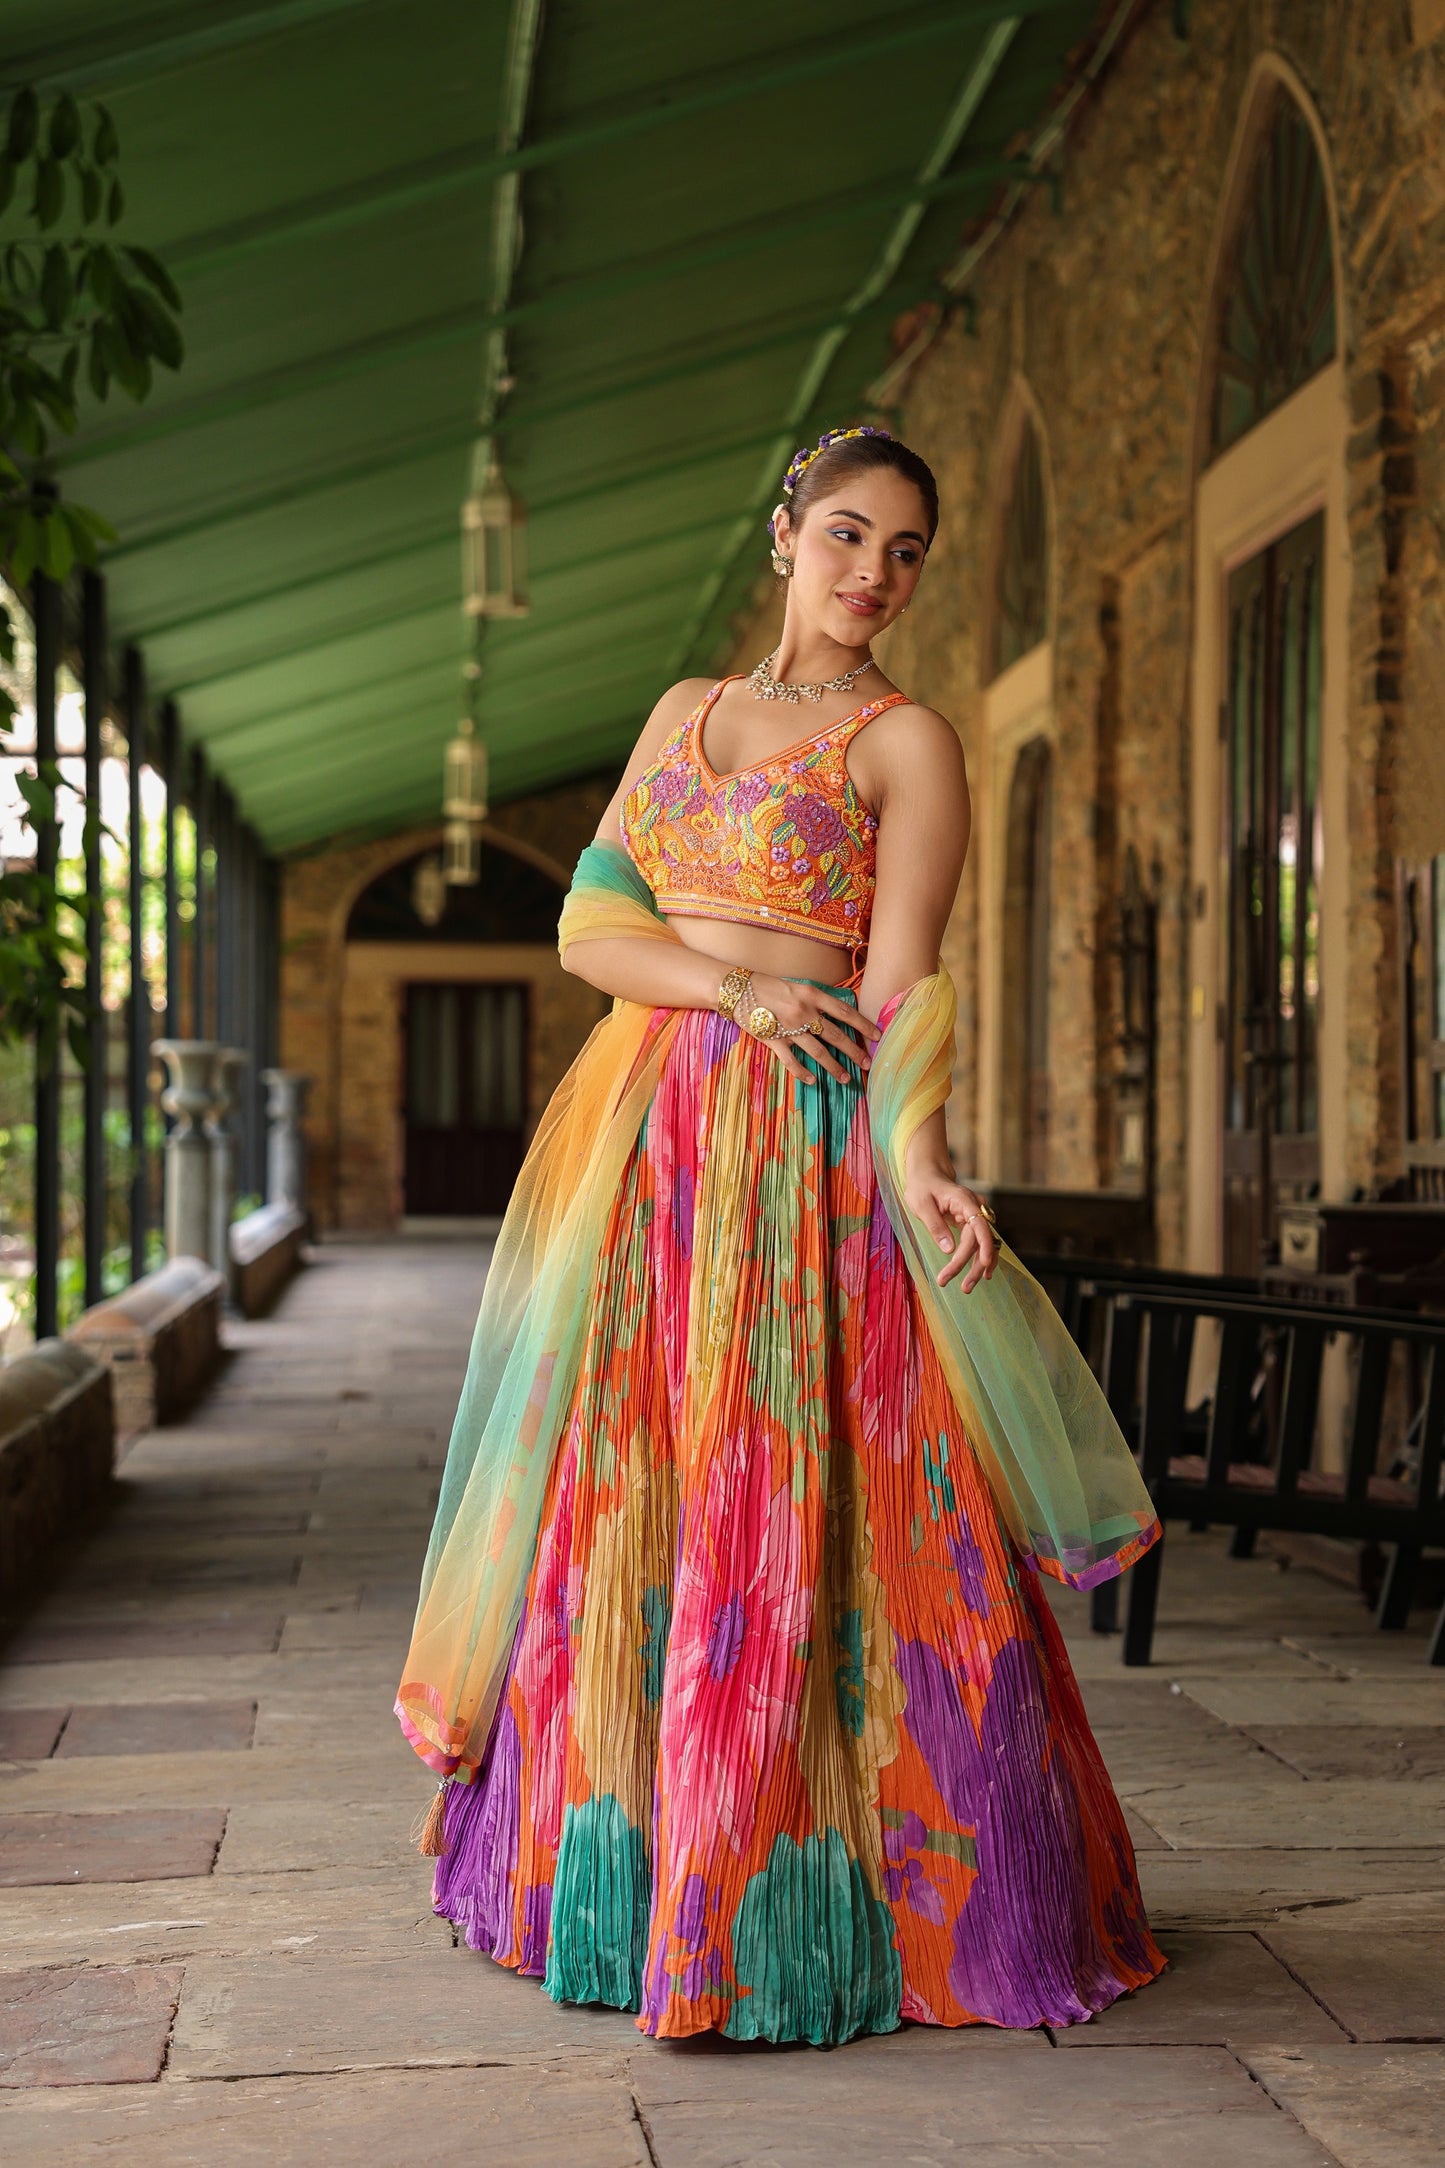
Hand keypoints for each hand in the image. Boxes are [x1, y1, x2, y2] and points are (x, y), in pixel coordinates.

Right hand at [745, 974, 876, 1085]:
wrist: (738, 990)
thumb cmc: (769, 986)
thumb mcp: (798, 986)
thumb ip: (816, 1000)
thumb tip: (837, 1014)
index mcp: (812, 995)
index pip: (845, 1012)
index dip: (864, 1025)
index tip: (877, 1036)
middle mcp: (804, 1012)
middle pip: (836, 1036)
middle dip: (854, 1051)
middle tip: (867, 1063)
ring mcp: (789, 1028)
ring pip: (819, 1052)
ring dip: (834, 1067)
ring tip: (846, 1078)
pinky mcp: (774, 1040)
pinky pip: (792, 1061)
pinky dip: (803, 1073)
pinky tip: (813, 1081)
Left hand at [903, 1160, 998, 1293]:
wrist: (927, 1175)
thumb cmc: (922, 1187)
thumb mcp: (922, 1205)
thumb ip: (935, 1226)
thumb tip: (948, 1250)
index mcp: (964, 1200)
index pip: (979, 1225)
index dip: (985, 1245)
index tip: (984, 1264)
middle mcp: (974, 1209)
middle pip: (980, 1240)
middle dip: (973, 1265)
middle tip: (964, 1288)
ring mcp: (974, 1216)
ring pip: (982, 1244)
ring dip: (977, 1266)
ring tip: (968, 1288)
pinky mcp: (970, 1224)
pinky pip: (979, 1243)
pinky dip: (980, 1258)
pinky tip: (982, 1274)